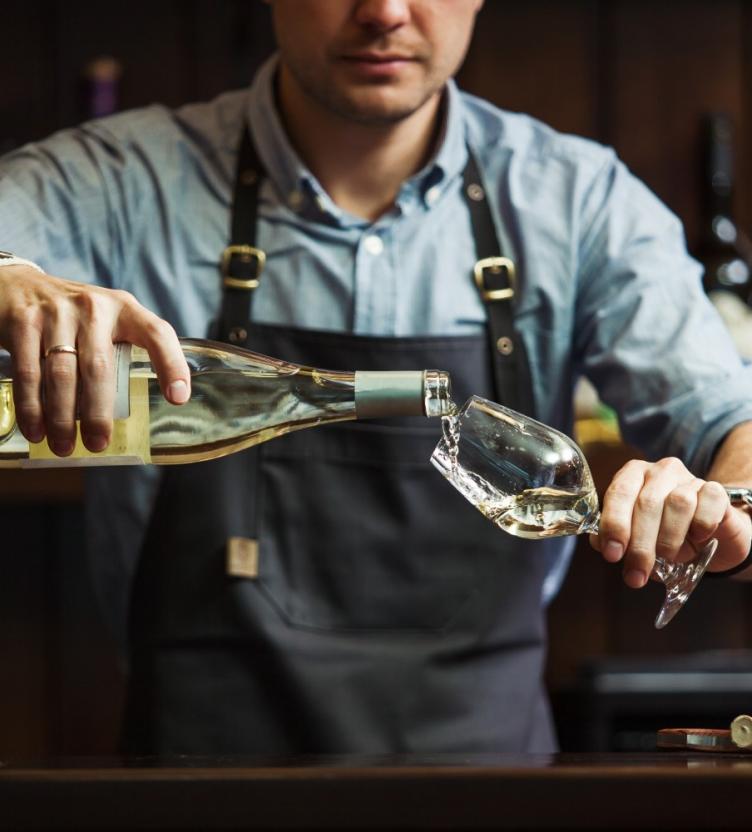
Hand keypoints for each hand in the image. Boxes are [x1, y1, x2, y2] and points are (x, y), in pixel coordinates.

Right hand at [0, 266, 190, 454]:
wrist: (17, 286)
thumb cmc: (75, 318)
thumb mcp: (107, 322)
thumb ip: (124, 351)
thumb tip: (144, 408)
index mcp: (125, 310)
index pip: (157, 334)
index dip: (171, 365)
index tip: (178, 399)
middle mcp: (94, 307)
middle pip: (99, 367)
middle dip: (98, 412)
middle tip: (98, 443)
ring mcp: (57, 313)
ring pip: (62, 375)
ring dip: (62, 417)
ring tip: (64, 446)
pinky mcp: (24, 322)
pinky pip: (29, 372)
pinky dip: (31, 406)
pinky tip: (36, 429)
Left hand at [589, 457, 750, 586]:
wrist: (709, 536)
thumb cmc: (663, 534)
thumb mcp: (635, 538)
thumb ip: (614, 537)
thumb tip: (602, 544)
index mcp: (632, 475)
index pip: (618, 493)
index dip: (614, 525)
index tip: (612, 555)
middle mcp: (660, 471)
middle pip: (646, 503)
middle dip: (640, 544)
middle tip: (637, 574)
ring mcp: (690, 478)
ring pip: (678, 503)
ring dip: (669, 538)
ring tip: (667, 557)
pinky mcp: (716, 491)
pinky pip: (709, 505)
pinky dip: (702, 525)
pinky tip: (698, 538)